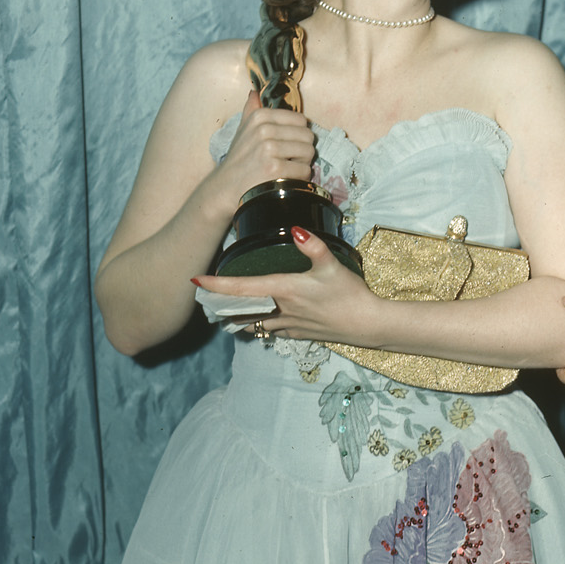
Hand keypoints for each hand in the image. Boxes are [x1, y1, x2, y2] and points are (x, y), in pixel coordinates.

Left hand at [196, 225, 378, 341]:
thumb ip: (313, 246)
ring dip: (235, 318)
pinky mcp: (298, 334)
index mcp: (284, 290)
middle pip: (239, 311)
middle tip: (203, 298)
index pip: (241, 289)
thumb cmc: (350, 294)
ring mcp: (288, 325)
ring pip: (252, 324)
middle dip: (219, 306)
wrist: (368, 324)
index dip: (217, 286)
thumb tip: (296, 229)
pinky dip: (257, 325)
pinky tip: (257, 321)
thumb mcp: (332, 266)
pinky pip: (269, 331)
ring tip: (222, 311)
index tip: (196, 281)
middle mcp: (281, 310)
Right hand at [206, 90, 316, 214]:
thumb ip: (251, 110)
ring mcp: (269, 148)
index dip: (298, 135)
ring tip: (287, 169)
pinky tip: (287, 179)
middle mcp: (264, 129)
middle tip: (288, 160)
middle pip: (307, 136)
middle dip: (302, 150)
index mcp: (260, 116)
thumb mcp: (242, 130)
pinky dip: (300, 178)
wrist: (226, 187)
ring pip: (308, 152)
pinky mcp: (274, 168)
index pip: (301, 120)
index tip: (287, 145)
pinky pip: (304, 170)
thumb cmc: (239, 159)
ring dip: (302, 164)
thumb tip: (254, 93)